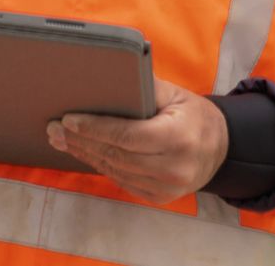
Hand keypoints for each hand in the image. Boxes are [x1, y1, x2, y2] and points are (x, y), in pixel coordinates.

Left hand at [47, 77, 228, 203]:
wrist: (220, 148)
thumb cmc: (194, 115)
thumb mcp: (176, 94)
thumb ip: (145, 87)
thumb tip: (106, 77)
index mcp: (179, 137)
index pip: (128, 135)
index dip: (96, 128)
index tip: (69, 119)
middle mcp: (174, 167)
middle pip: (116, 154)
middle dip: (82, 140)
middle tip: (54, 128)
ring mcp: (167, 187)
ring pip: (115, 170)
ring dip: (85, 154)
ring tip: (62, 139)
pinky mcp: (158, 197)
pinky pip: (121, 181)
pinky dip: (100, 165)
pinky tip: (84, 153)